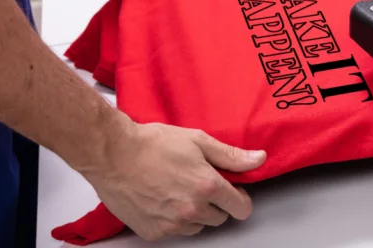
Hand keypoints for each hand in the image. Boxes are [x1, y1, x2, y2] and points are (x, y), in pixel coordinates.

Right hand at [81, 119, 266, 240]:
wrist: (113, 155)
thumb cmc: (152, 144)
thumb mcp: (198, 141)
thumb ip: (231, 156)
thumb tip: (259, 160)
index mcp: (208, 186)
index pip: (241, 208)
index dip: (239, 198)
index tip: (232, 191)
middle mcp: (193, 209)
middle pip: (219, 218)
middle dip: (215, 203)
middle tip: (198, 183)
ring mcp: (173, 224)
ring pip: (198, 226)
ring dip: (195, 213)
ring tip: (178, 190)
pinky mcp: (154, 232)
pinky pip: (175, 232)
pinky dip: (173, 220)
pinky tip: (163, 200)